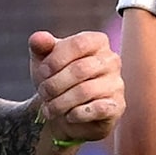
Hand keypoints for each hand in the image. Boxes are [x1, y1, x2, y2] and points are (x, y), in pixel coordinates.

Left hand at [29, 29, 123, 146]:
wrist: (64, 114)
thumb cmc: (56, 81)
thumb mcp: (43, 61)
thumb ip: (40, 46)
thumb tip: (38, 39)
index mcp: (97, 41)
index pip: (78, 44)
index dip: (56, 59)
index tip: (41, 72)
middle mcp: (111, 60)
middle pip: (80, 69)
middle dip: (55, 84)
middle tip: (43, 93)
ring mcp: (117, 84)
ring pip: (85, 91)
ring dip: (61, 103)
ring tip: (49, 109)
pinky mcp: (117, 107)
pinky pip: (97, 109)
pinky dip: (77, 114)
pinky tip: (68, 116)